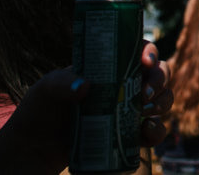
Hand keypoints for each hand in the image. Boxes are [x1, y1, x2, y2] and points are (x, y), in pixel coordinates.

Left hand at [0, 41, 172, 174]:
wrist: (36, 149)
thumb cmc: (40, 111)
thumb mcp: (45, 90)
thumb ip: (60, 83)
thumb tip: (85, 86)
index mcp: (108, 66)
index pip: (137, 50)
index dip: (149, 51)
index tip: (145, 62)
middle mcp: (124, 84)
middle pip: (158, 72)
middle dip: (160, 78)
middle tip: (145, 92)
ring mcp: (128, 109)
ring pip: (162, 98)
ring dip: (163, 101)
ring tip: (146, 110)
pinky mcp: (128, 134)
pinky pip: (154, 130)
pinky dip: (158, 131)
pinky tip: (147, 131)